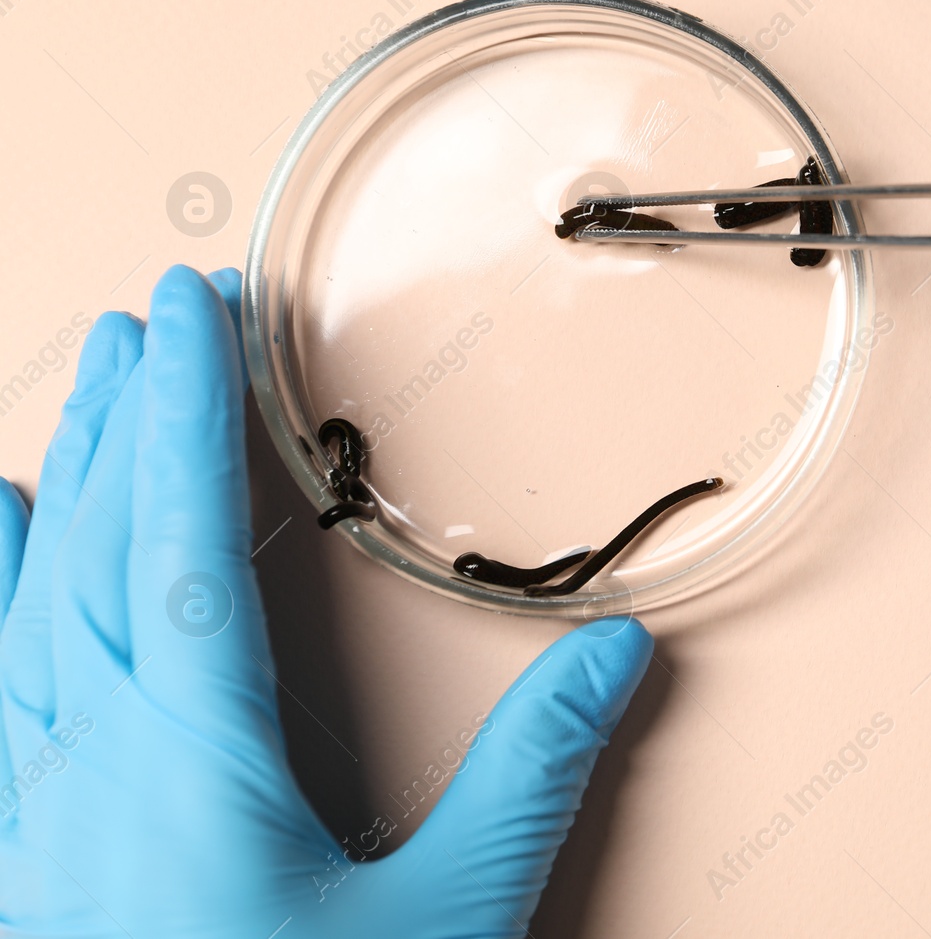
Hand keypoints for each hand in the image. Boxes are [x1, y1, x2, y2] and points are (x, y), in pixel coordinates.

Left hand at [0, 266, 651, 936]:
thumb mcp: (444, 926)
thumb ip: (528, 779)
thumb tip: (612, 658)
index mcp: (185, 753)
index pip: (178, 529)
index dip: (188, 408)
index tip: (193, 311)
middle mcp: (79, 758)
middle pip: (91, 542)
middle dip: (120, 418)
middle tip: (143, 323)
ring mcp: (27, 807)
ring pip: (28, 605)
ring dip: (59, 488)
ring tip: (75, 401)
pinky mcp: (16, 853)